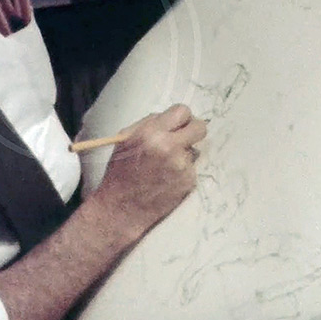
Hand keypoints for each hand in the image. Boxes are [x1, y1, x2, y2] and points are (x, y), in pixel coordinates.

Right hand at [90, 104, 206, 236]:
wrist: (121, 208)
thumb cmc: (120, 173)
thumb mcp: (126, 139)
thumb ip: (149, 124)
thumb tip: (170, 118)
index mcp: (152, 133)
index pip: (183, 111)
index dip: (182, 118)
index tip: (179, 124)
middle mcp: (170, 147)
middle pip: (200, 128)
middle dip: (193, 130)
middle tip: (184, 138)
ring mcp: (182, 166)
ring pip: (194, 150)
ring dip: (183, 154)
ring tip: (164, 166)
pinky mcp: (189, 182)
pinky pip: (191, 168)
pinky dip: (182, 171)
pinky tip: (167, 179)